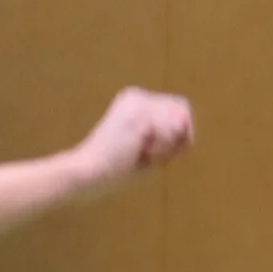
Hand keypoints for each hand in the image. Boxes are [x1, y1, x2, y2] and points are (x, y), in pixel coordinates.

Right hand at [71, 88, 195, 187]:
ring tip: (139, 154)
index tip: (151, 152)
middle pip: (182, 112)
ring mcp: (138, 103)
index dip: (176, 134)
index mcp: (133, 101)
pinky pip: (172, 134)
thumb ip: (174, 136)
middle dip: (173, 138)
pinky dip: (161, 150)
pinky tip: (138, 153)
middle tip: (145, 154)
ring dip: (166, 146)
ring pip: (179, 123)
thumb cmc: (113, 170)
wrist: (85, 176)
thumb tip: (186, 124)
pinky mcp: (140, 115)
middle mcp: (137, 96)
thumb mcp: (148, 149)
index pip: (176, 110)